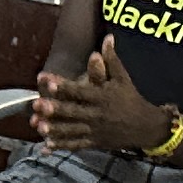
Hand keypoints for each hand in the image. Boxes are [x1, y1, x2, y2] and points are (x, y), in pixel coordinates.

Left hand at [31, 41, 162, 156]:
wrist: (146, 126)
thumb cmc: (131, 98)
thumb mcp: (123, 78)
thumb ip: (112, 59)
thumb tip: (108, 37)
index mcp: (102, 97)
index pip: (79, 91)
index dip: (63, 86)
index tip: (48, 82)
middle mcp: (97, 114)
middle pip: (73, 111)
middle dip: (54, 109)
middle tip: (36, 104)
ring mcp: (95, 130)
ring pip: (72, 130)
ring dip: (55, 129)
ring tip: (38, 126)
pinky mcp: (94, 142)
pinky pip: (76, 144)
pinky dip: (62, 145)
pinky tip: (47, 145)